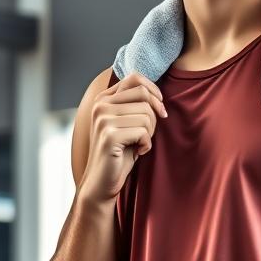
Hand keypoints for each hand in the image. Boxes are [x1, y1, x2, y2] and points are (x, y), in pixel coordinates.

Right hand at [79, 72, 167, 204]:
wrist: (102, 181)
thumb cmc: (119, 153)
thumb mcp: (127, 123)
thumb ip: (135, 105)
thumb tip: (158, 94)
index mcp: (103, 99)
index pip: (135, 79)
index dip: (154, 91)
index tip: (160, 109)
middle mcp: (100, 105)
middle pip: (144, 96)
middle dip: (154, 115)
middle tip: (148, 133)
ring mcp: (103, 119)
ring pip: (146, 115)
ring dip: (150, 133)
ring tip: (139, 144)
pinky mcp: (109, 135)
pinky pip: (143, 131)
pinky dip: (146, 144)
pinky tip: (138, 152)